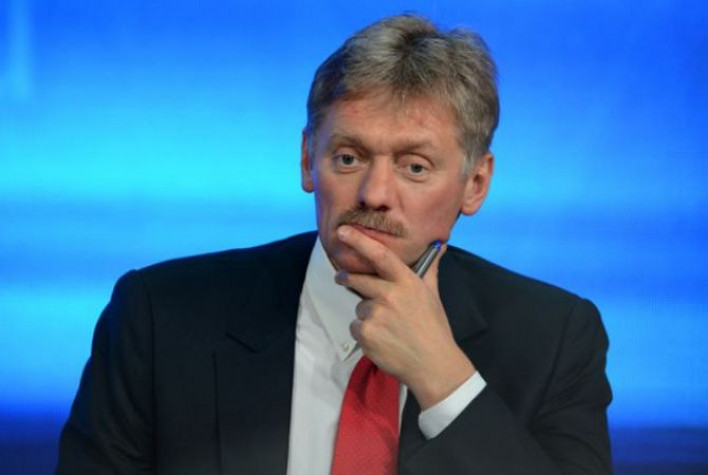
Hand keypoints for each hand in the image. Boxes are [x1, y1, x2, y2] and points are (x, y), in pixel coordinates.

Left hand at [335, 225, 475, 409]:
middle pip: (358, 279)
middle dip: (345, 277)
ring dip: (366, 314)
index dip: (359, 241)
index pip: (380, 255)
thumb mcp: (432, 295)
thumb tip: (439, 246)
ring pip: (359, 307)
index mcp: (407, 282)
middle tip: (340, 277)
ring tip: (387, 328)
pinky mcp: (366, 333)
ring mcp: (376, 314)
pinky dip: (364, 333)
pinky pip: (356, 326)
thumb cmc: (433, 328)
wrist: (432, 364)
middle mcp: (390, 295)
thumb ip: (429, 269)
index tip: (343, 231)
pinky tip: (382, 340)